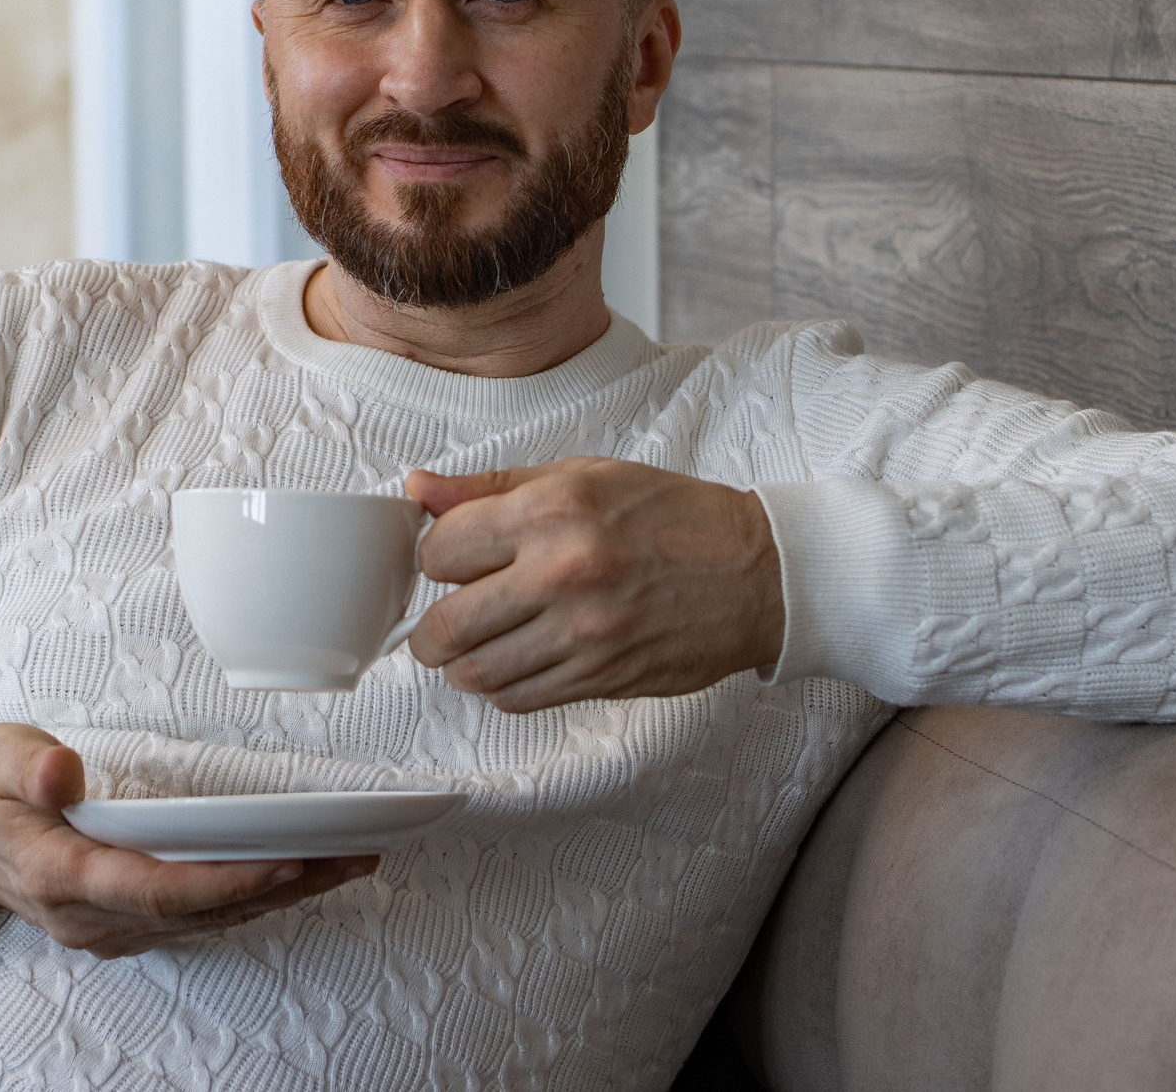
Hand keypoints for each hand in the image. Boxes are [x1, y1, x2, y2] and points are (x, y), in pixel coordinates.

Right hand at [0, 725, 375, 957]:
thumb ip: (28, 765)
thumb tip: (62, 774)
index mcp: (59, 874)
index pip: (154, 888)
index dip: (224, 882)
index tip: (286, 863)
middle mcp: (89, 917)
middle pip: (197, 912)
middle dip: (278, 888)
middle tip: (349, 858)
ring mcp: (108, 929)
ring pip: (206, 922)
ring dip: (278, 897)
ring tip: (346, 864)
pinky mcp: (125, 924)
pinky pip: (198, 919)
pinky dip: (251, 899)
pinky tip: (298, 877)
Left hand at [405, 459, 782, 712]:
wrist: (755, 570)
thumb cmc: (672, 516)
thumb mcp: (581, 476)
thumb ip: (491, 487)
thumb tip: (419, 490)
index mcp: (551, 512)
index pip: (440, 551)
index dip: (436, 558)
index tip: (452, 561)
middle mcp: (562, 574)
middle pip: (445, 625)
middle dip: (433, 627)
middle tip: (447, 617)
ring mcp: (582, 634)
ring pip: (476, 673)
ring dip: (465, 663)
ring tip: (481, 643)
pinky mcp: (602, 678)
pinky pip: (519, 699)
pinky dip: (504, 686)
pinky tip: (519, 661)